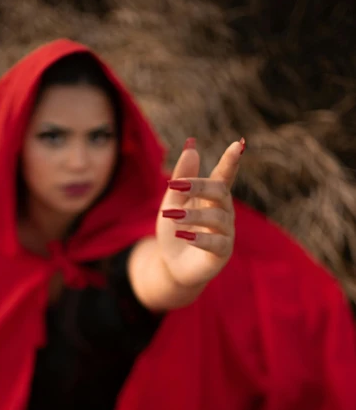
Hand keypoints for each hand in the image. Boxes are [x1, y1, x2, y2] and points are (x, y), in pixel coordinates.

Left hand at [156, 138, 243, 289]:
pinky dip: (200, 239)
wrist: (171, 265)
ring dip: (193, 215)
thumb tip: (191, 146)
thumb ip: (182, 177)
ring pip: (216, 218)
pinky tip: (184, 235)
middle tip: (176, 186)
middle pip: (220, 192)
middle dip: (199, 186)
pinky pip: (216, 244)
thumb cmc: (175, 230)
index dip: (231, 161)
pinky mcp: (221, 254)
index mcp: (213, 197)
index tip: (239, 144)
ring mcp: (225, 233)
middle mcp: (224, 212)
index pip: (224, 176)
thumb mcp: (172, 201)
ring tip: (173, 216)